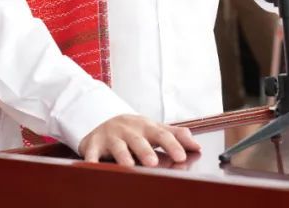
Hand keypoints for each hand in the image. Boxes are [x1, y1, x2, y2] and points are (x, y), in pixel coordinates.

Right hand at [79, 115, 201, 166]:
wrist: (101, 120)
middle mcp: (128, 131)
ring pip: (117, 147)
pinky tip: (93, 167)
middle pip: (138, 140)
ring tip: (129, 166)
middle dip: (145, 151)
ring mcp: (110, 137)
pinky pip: (91, 154)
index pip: (161, 135)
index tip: (181, 156)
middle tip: (153, 162)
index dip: (172, 145)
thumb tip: (197, 146)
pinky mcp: (93, 145)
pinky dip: (91, 161)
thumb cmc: (132, 130)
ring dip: (123, 156)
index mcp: (146, 127)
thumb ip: (175, 136)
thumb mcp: (153, 129)